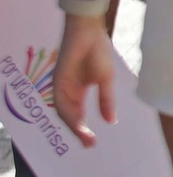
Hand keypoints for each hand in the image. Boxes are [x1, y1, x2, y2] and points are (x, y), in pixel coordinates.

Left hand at [55, 16, 116, 146]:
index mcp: (79, 91)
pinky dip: (69, 114)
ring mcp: (62, 87)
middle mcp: (68, 92)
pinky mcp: (58, 81)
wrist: (88, 32)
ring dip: (74, 127)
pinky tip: (78, 123)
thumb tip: (110, 121)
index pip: (78, 115)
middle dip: (79, 132)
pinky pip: (61, 102)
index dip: (84, 129)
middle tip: (90, 145)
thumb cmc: (98, 52)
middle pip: (71, 117)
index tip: (93, 142)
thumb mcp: (106, 80)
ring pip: (65, 113)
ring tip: (86, 138)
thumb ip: (106, 101)